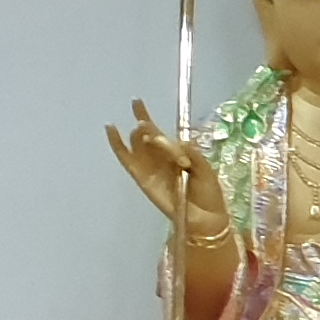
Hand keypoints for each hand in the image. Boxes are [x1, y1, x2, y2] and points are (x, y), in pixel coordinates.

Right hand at [106, 101, 226, 238]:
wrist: (205, 217)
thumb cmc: (208, 193)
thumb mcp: (205, 168)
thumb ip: (190, 152)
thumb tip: (169, 141)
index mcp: (176, 150)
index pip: (158, 129)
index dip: (146, 115)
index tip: (137, 102)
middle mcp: (160, 155)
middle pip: (145, 132)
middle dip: (146, 125)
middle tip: (150, 127)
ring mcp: (149, 165)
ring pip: (136, 142)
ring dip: (137, 133)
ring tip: (142, 129)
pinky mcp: (141, 177)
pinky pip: (125, 158)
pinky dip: (116, 144)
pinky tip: (110, 128)